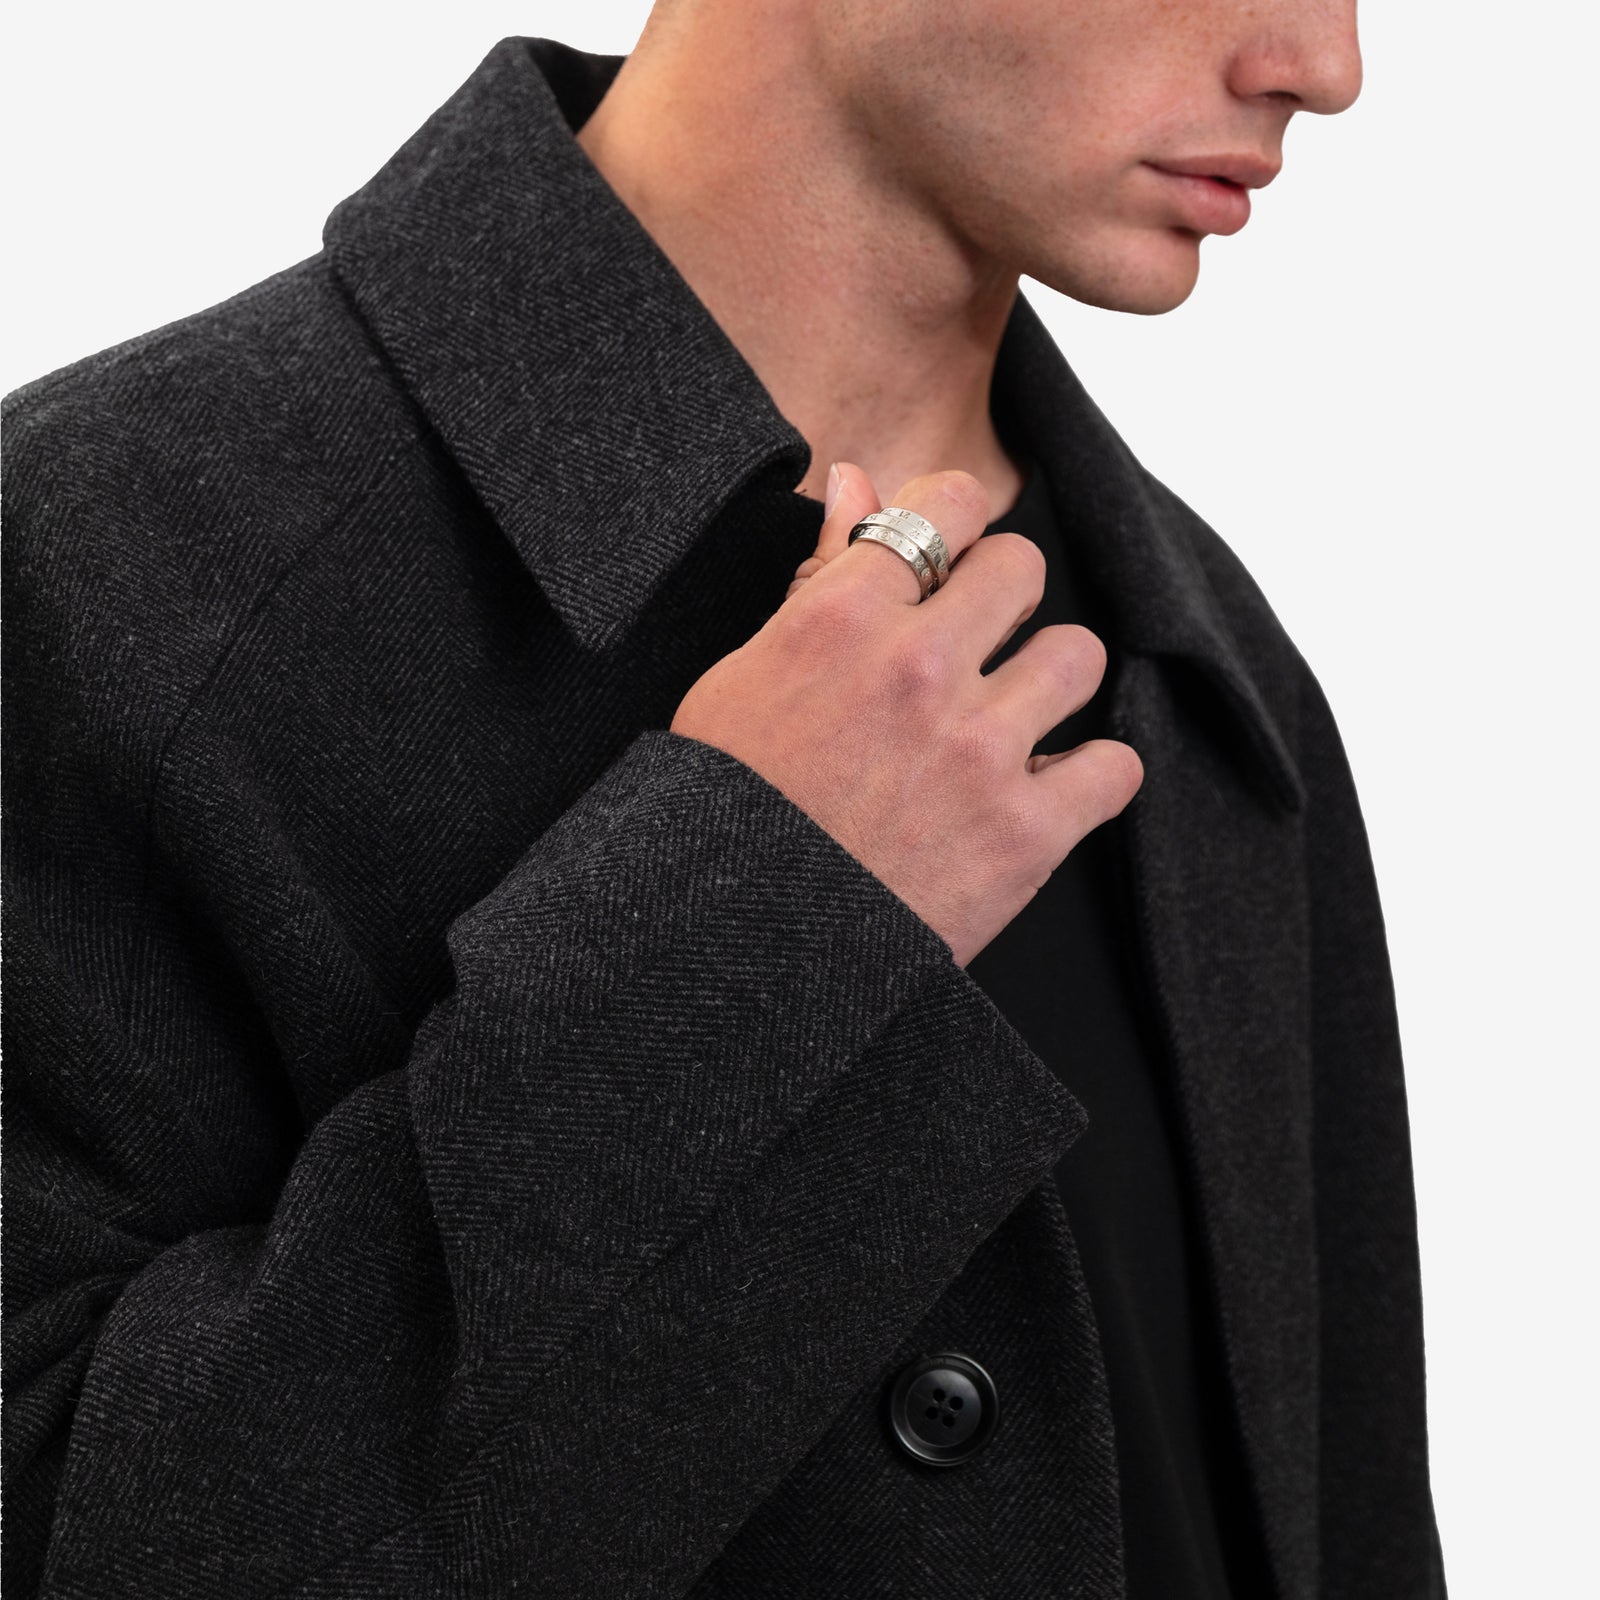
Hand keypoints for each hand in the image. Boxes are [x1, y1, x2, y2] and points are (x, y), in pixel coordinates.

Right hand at [671, 464, 1143, 966]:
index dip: (956, 522)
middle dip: (1001, 600)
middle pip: (1023, 568)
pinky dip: (1089, 778)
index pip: (948, 503)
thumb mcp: (742, 677)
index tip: (949, 558)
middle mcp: (918, 668)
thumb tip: (859, 480)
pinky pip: (1117, 766)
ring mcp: (979, 749)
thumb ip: (816, 575)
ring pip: (1078, 656)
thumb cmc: (726, 811)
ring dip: (1047, 681)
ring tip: (1008, 720)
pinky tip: (1044, 789)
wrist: (735, 945)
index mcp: (840, 618)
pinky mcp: (1025, 833)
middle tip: (972, 648)